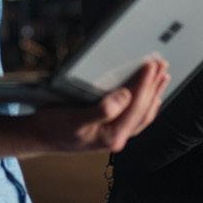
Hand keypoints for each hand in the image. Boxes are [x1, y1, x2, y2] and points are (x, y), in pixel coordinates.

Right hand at [28, 59, 168, 153]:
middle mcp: (118, 137)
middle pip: (143, 109)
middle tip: (161, 64)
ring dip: (154, 93)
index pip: (135, 107)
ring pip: (143, 113)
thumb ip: (102, 110)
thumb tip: (125, 96)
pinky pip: (136, 116)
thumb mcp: (75, 118)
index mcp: (111, 136)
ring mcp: (116, 134)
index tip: (150, 65)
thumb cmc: (54, 127)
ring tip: (163, 76)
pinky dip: (146, 103)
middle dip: (154, 85)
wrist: (40, 137)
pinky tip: (150, 95)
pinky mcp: (112, 129)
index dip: (144, 84)